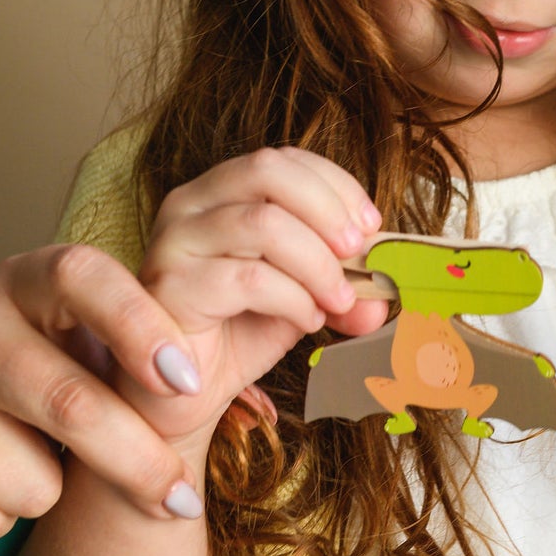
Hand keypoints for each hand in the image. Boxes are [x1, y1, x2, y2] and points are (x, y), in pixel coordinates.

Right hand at [0, 248, 211, 539]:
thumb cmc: (40, 360)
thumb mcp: (85, 332)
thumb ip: (167, 337)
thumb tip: (296, 329)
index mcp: (30, 280)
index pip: (86, 279)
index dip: (138, 325)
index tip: (187, 378)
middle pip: (70, 401)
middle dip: (139, 462)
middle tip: (182, 500)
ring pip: (32, 480)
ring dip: (56, 492)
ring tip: (38, 458)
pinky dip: (0, 519)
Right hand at [122, 148, 388, 450]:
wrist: (180, 396)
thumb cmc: (236, 336)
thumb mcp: (302, 300)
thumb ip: (342, 287)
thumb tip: (383, 294)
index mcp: (220, 194)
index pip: (282, 160)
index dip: (335, 186)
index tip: (371, 228)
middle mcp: (190, 205)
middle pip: (267, 170)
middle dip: (327, 209)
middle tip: (358, 254)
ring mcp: (175, 243)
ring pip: (263, 223)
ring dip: (317, 263)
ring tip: (336, 301)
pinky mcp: (172, 288)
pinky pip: (249, 279)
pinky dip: (294, 298)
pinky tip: (306, 321)